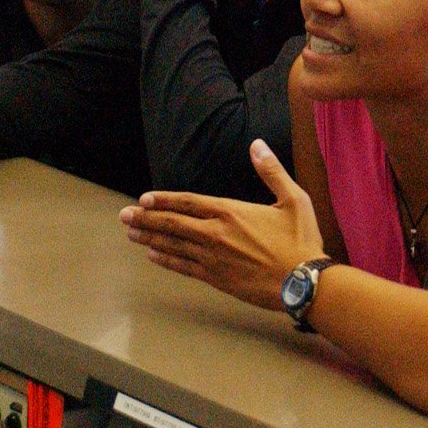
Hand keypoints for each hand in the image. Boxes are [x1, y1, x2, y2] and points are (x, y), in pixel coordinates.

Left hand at [120, 140, 325, 310]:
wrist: (304, 283)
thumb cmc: (301, 241)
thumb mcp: (293, 199)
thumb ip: (271, 171)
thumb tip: (257, 144)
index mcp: (231, 212)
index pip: (188, 202)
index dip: (163, 201)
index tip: (143, 199)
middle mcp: (216, 234)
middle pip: (172, 224)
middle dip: (145, 219)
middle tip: (122, 216)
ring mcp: (214, 258)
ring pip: (173, 246)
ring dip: (150, 238)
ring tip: (130, 234)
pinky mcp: (217, 279)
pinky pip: (184, 267)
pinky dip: (166, 260)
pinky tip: (153, 256)